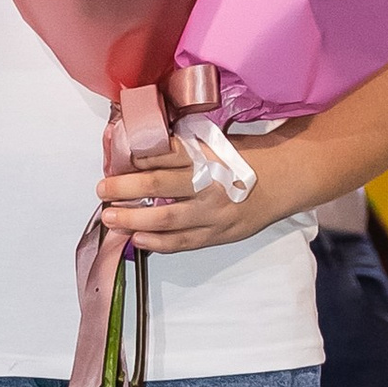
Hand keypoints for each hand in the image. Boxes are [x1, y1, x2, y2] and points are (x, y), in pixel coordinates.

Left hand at [98, 138, 264, 256]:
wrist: (285, 180)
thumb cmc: (245, 158)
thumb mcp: (215, 144)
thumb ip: (183, 149)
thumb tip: (142, 153)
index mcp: (207, 155)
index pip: (164, 154)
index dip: (135, 159)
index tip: (115, 162)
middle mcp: (208, 184)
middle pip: (158, 185)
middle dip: (125, 189)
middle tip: (102, 190)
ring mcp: (214, 213)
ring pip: (166, 219)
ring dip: (134, 220)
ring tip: (111, 218)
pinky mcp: (218, 234)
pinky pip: (183, 242)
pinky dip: (158, 243)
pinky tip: (138, 240)